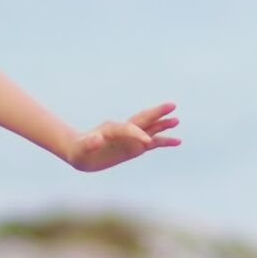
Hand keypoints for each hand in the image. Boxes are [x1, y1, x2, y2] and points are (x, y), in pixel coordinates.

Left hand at [62, 101, 180, 171]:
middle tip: (172, 105)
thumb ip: (89, 143)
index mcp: (111, 128)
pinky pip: (153, 142)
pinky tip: (177, 141)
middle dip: (157, 113)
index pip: (129, 128)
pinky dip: (165, 141)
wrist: (80, 152)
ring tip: (177, 120)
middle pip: (143, 119)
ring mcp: (131, 137)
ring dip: (163, 124)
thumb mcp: (81, 148)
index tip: (147, 143)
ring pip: (150, 128)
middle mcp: (124, 129)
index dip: (138, 134)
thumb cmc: (79, 150)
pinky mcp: (135, 146)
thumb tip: (97, 139)